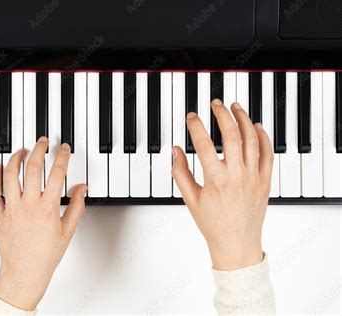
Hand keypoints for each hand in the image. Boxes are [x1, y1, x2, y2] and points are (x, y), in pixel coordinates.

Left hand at [0, 137, 86, 309]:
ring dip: (15, 158)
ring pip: (9, 175)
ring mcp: (11, 209)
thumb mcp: (68, 231)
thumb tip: (82, 188)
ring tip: (22, 150)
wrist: (24, 273)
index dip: (62, 157)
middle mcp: (28, 205)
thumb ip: (77, 206)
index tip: (64, 149)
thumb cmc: (45, 256)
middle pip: (32, 168)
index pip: (57, 174)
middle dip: (38, 150)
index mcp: (47, 208)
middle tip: (43, 142)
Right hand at [172, 99, 272, 270]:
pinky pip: (268, 152)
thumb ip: (180, 173)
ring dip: (243, 119)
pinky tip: (256, 126)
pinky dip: (263, 136)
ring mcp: (254, 177)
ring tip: (235, 107)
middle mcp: (237, 175)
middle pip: (231, 134)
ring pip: (252, 139)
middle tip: (215, 104)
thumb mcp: (190, 199)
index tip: (191, 117)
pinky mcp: (265, 180)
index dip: (195, 125)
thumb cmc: (213, 224)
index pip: (203, 144)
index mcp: (216, 180)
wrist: (237, 243)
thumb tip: (175, 151)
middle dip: (222, 114)